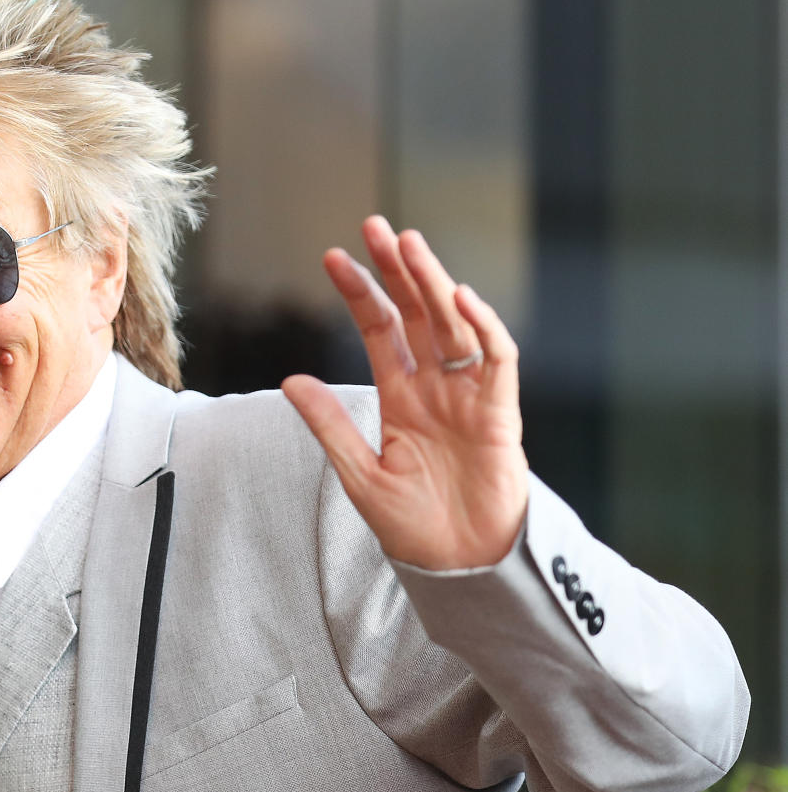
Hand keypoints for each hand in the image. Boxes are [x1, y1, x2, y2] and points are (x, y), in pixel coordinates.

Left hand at [282, 215, 528, 569]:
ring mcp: (470, 396)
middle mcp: (435, 387)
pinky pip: (496, 360)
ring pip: (453, 324)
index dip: (360, 293)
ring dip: (434, 283)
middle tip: (375, 227)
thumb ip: (330, 425)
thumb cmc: (412, 525)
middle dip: (398, 270)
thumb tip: (289, 379)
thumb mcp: (359, 473)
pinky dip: (482, 327)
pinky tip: (458, 298)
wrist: (460, 565)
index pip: (379, 330)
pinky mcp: (500, 413)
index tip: (333, 258)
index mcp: (401, 397)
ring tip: (409, 244)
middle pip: (417, 314)